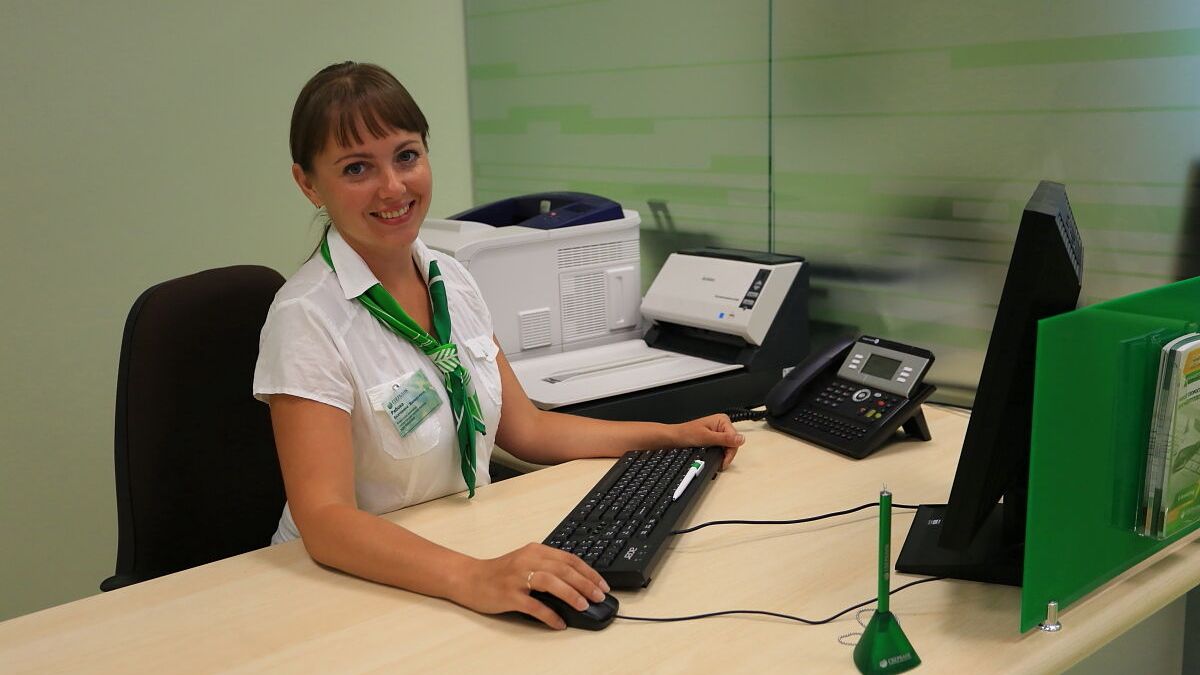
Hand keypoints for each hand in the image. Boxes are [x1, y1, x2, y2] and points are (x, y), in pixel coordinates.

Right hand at [456, 543, 609, 629]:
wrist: (470, 578)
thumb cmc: (500, 572)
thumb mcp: (526, 561)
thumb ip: (548, 568)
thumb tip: (578, 585)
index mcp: (535, 550)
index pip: (568, 558)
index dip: (588, 572)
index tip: (602, 584)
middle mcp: (527, 560)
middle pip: (563, 569)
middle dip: (585, 583)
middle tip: (599, 596)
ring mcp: (517, 577)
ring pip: (550, 582)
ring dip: (570, 594)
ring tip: (583, 605)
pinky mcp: (508, 595)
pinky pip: (533, 605)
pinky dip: (548, 614)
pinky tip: (559, 623)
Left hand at [672, 413, 744, 469]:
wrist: (674, 439)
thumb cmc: (686, 434)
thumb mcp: (706, 437)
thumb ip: (724, 439)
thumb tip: (741, 439)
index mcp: (722, 420)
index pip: (735, 438)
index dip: (731, 451)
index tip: (724, 461)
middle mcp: (722, 425)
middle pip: (733, 443)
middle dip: (727, 454)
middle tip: (720, 464)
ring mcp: (718, 432)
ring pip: (728, 447)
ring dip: (723, 455)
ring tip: (716, 461)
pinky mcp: (715, 439)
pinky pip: (722, 448)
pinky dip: (719, 455)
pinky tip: (714, 458)